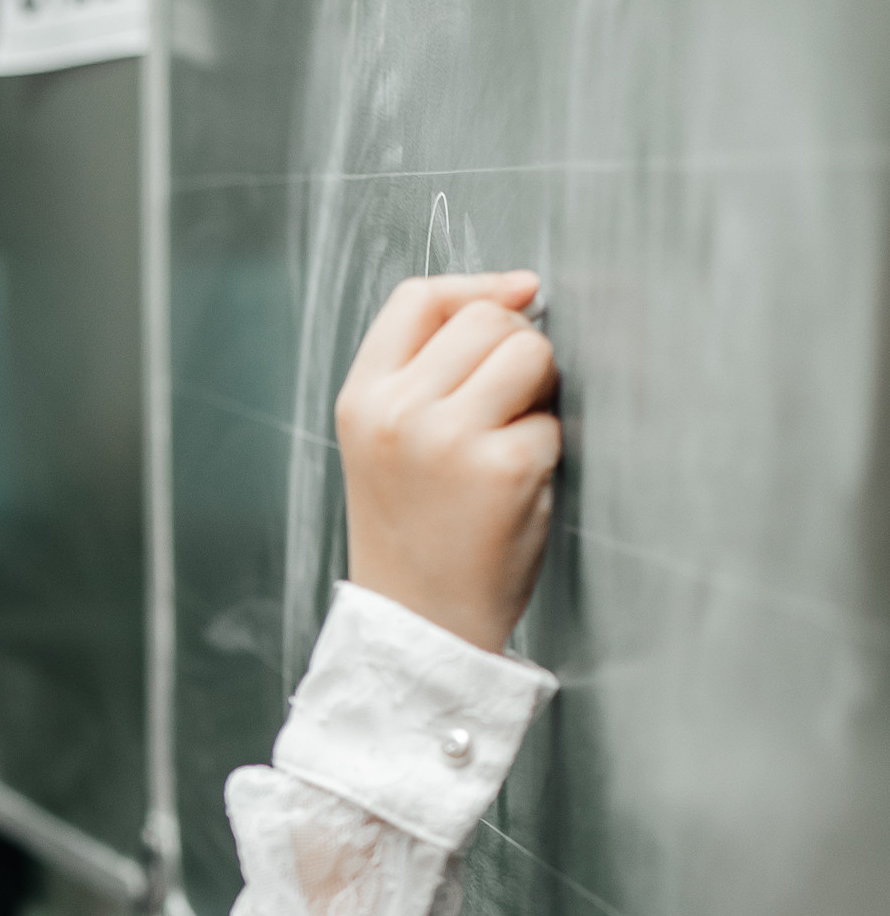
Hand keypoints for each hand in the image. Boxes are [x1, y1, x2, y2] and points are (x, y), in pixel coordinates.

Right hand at [336, 273, 561, 652]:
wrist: (419, 628)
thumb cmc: (416, 535)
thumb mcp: (389, 443)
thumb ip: (432, 368)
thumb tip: (522, 290)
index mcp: (362, 401)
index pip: (418, 298)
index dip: (476, 287)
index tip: (520, 297)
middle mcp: (397, 412)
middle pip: (487, 319)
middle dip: (515, 352)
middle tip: (505, 412)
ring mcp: (447, 438)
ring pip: (529, 352)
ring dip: (538, 392)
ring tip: (509, 444)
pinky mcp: (502, 468)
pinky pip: (552, 422)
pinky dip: (547, 454)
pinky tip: (515, 493)